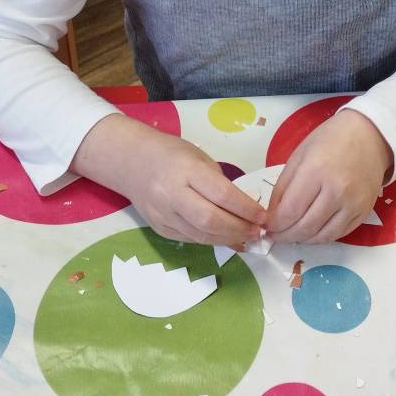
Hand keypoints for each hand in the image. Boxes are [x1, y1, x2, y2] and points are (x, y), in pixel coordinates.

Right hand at [71, 114, 266, 244]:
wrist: (131, 162)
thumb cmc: (171, 154)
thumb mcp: (199, 158)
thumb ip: (220, 183)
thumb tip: (246, 211)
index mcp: (186, 170)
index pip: (221, 194)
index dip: (246, 208)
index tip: (264, 216)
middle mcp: (171, 194)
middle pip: (210, 220)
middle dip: (239, 229)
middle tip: (258, 231)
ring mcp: (162, 214)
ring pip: (200, 235)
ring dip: (228, 239)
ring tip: (247, 237)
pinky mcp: (158, 228)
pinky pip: (190, 239)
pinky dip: (211, 241)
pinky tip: (226, 238)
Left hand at [266, 110, 392, 243]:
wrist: (369, 135)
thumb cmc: (331, 140)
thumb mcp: (299, 156)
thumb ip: (283, 186)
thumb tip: (273, 215)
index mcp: (316, 171)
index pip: (290, 211)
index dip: (275, 224)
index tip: (268, 226)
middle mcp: (337, 190)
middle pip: (305, 227)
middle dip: (285, 235)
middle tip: (276, 235)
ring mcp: (353, 204)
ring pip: (322, 236)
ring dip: (302, 240)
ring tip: (291, 235)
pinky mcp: (364, 212)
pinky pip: (338, 234)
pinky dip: (321, 237)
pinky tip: (311, 232)